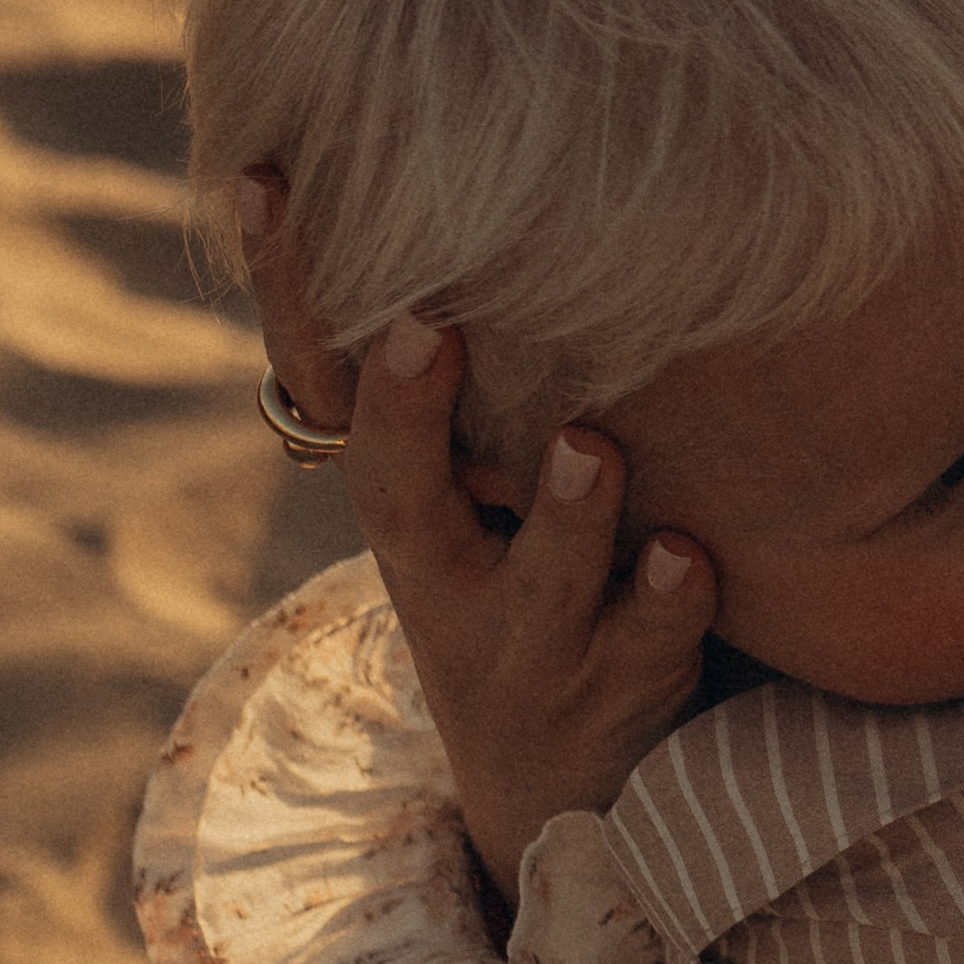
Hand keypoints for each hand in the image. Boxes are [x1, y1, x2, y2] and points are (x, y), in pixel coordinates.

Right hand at [234, 170, 716, 893]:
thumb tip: (389, 172)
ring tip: (589, 448)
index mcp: (400, 500)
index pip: (324, 384)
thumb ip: (436, 369)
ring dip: (561, 516)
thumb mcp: (454, 488)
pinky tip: (692, 555)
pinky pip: (651, 646)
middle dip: (406, 414)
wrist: (563, 791)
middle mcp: (445, 573)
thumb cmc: (513, 575)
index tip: (270, 183)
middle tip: (421, 329)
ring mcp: (533, 640)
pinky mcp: (623, 689)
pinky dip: (669, 601)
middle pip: (400, 497)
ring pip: (541, 582)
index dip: (289, 287)